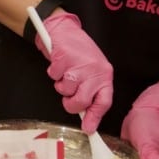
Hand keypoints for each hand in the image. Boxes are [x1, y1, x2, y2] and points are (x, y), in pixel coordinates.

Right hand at [36, 12, 113, 132]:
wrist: (64, 29)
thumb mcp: (92, 71)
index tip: (88, 129)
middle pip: (81, 101)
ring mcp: (78, 65)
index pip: (104, 101)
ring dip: (60, 85)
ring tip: (64, 73)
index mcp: (105, 75)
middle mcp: (94, 71)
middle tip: (67, 98)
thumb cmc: (79, 52)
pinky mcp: (62, 58)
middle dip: (71, 103)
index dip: (95, 117)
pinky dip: (52, 73)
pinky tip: (58, 63)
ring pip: (65, 90)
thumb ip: (91, 91)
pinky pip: (54, 77)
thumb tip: (88, 120)